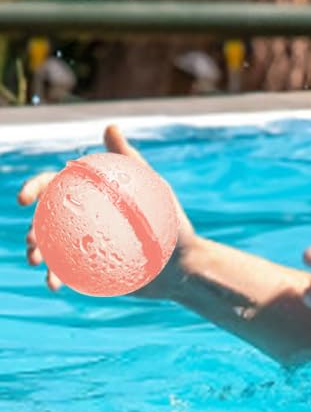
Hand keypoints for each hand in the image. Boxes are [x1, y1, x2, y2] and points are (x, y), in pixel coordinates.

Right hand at [17, 122, 196, 299]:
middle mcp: (85, 219)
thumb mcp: (155, 191)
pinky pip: (66, 271)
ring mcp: (86, 244)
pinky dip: (56, 276)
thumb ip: (130, 161)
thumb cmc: (173, 224)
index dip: (33, 189)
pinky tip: (54, 284)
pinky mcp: (91, 267)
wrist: (186, 268)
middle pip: (47, 219)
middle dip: (31, 228)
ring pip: (51, 246)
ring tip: (38, 262)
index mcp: (93, 197)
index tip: (23, 199)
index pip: (55, 186)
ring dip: (37, 253)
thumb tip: (109, 127)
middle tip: (32, 240)